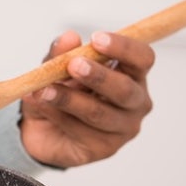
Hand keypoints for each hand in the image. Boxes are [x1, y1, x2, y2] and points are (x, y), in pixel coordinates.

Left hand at [19, 30, 153, 167]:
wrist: (42, 128)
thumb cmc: (62, 92)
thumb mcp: (56, 69)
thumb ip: (62, 54)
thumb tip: (68, 37)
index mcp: (132, 75)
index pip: (143, 59)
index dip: (124, 48)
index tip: (97, 39)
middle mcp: (135, 102)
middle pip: (126, 89)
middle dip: (98, 76)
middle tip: (73, 65)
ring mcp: (123, 128)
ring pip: (99, 113)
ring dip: (69, 99)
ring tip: (44, 90)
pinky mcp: (104, 148)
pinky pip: (80, 130)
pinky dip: (57, 115)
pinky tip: (42, 105)